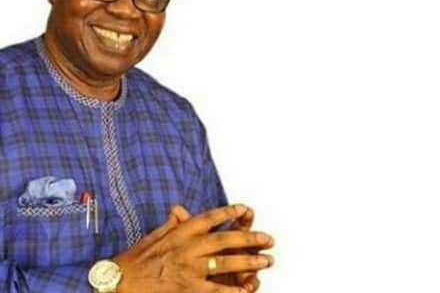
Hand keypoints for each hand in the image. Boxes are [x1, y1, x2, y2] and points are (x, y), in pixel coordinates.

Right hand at [112, 204, 273, 292]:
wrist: (117, 282)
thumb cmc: (133, 261)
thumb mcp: (153, 236)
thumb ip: (171, 224)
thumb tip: (179, 210)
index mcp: (179, 233)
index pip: (208, 218)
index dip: (228, 212)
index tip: (244, 209)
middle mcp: (187, 247)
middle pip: (224, 239)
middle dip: (249, 238)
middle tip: (268, 239)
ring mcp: (188, 268)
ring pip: (225, 263)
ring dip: (248, 262)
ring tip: (266, 261)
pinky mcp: (186, 288)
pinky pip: (214, 290)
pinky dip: (231, 291)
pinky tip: (246, 290)